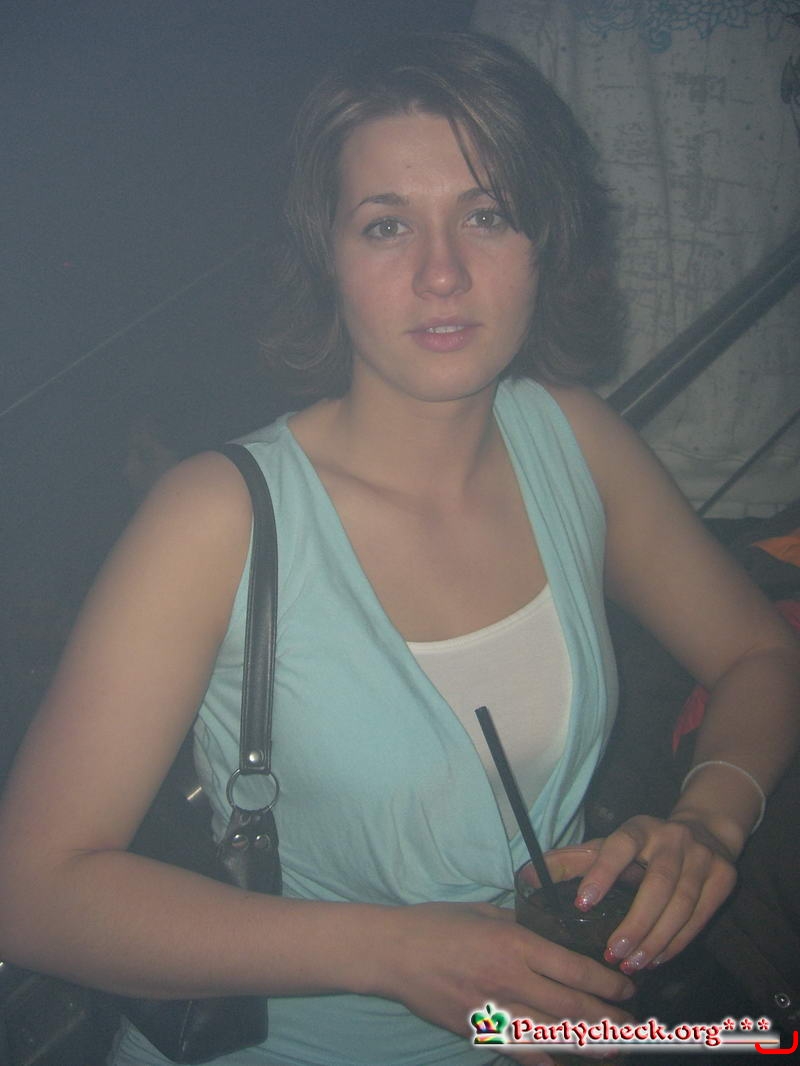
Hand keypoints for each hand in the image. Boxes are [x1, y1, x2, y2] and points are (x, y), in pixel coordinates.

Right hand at [374, 899, 634, 1048]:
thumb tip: (550, 932)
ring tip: (616, 1050)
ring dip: (589, 1046)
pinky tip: (564, 1064)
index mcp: (514, 943)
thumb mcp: (484, 911)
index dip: (607, 983)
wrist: (393, 952)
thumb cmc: (437, 924)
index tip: (627, 987)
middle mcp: (510, 980)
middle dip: (609, 1019)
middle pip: (571, 1008)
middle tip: (634, 1025)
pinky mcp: (478, 1032)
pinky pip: (520, 1053)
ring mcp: (494, 1011)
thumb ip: (519, 924)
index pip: (573, 969)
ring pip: (552, 1037)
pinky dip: (546, 1061)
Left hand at [572, 816, 736, 974]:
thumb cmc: (644, 845)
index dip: (602, 873)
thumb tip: (529, 877)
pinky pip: (700, 917)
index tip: (582, 903)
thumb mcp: (609, 844)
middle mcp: (672, 838)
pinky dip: (678, 942)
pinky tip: (657, 959)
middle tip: (613, 952)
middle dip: (636, 922)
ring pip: (682, 903)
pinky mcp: (724, 877)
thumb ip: (571, 861)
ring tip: (632, 964)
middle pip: (657, 883)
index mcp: (639, 828)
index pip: (620, 846)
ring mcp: (702, 857)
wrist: (706, 830)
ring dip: (657, 939)